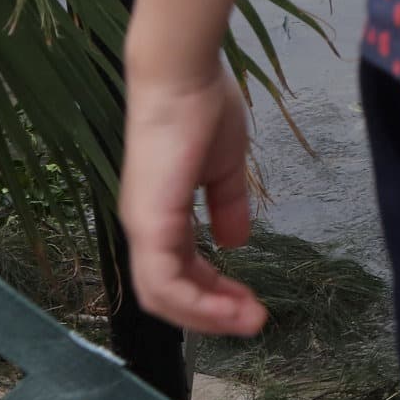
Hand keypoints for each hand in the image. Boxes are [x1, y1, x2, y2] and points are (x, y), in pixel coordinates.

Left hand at [119, 66, 267, 337]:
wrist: (184, 77)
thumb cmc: (204, 110)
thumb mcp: (224, 167)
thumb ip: (227, 206)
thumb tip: (236, 243)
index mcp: (160, 214)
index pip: (182, 270)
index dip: (216, 293)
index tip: (254, 304)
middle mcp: (144, 227)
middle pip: (169, 293)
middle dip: (213, 314)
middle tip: (256, 322)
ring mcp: (143, 226)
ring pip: (163, 295)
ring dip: (207, 315)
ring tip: (251, 320)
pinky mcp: (150, 222)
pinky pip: (166, 279)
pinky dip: (197, 301)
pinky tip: (230, 306)